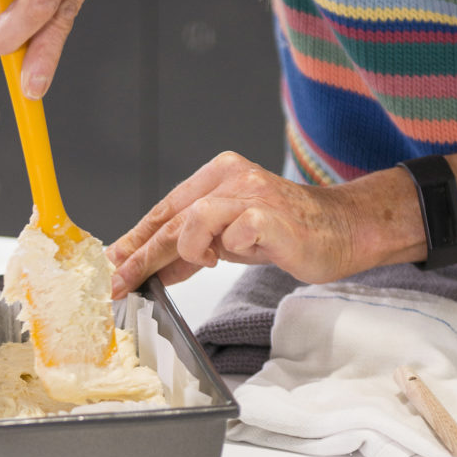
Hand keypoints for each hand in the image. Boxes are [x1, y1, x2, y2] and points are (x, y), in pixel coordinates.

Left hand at [108, 152, 372, 297]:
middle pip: (171, 219)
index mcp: (217, 175)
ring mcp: (251, 194)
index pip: (164, 208)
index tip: (113, 263)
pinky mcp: (269, 216)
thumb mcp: (229, 240)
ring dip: (189, 251)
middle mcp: (231, 178)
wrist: (342, 230)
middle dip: (141, 256)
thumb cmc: (286, 232)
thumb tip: (149, 268)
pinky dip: (227, 249)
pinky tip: (238, 253)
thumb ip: (191, 249)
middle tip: (121, 282)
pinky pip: (232, 235)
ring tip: (207, 262)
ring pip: (192, 222)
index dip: (135, 238)